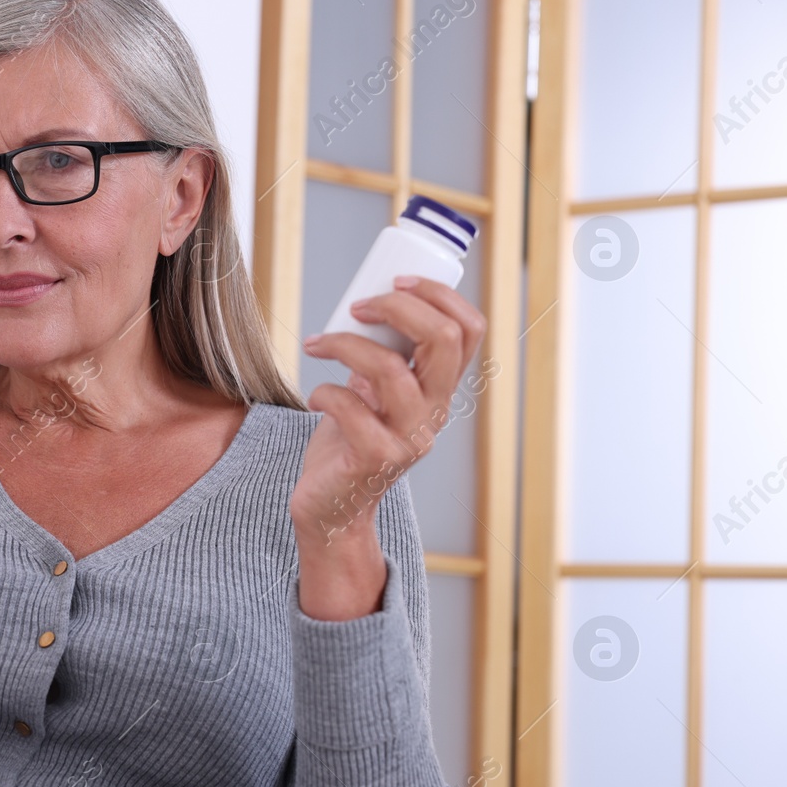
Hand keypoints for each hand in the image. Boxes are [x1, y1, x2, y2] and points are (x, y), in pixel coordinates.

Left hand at [292, 275, 486, 548]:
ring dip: (345, 345)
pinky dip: (325, 392)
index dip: (440, 294)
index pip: (470, 329)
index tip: (396, 279)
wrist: (332, 507)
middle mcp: (435, 412)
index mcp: (440, 388)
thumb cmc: (349, 441)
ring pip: (390, 370)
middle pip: (442, 339)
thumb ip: (384, 357)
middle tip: (358, 307)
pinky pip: (350, 408)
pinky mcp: (375, 458)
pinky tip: (316, 398)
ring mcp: (409, 438)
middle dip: (397, 306)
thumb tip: (372, 303)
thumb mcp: (375, 392)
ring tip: (317, 344)